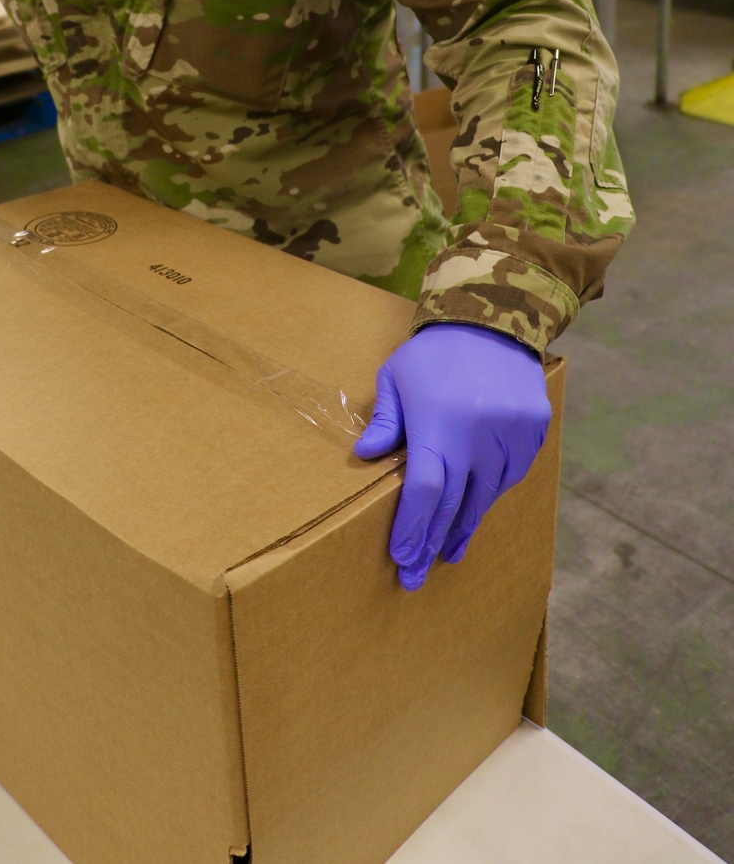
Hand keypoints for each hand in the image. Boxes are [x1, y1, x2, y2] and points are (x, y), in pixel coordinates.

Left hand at [354, 323, 549, 590]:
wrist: (493, 318)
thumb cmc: (434, 352)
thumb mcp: (396, 378)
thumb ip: (384, 420)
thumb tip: (364, 456)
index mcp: (437, 427)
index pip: (424, 493)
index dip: (412, 529)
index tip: (401, 558)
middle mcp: (476, 440)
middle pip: (453, 507)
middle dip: (431, 544)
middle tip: (415, 576)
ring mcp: (509, 438)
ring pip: (485, 497)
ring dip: (463, 526)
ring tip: (446, 552)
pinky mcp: (531, 432)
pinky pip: (510, 475)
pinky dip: (491, 494)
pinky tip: (476, 509)